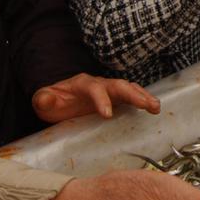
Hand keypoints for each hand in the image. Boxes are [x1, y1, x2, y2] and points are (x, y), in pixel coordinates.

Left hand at [32, 73, 158, 122]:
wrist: (58, 101)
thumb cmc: (52, 102)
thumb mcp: (43, 101)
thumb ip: (44, 100)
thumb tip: (45, 100)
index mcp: (81, 84)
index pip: (94, 88)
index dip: (101, 100)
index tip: (107, 115)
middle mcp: (99, 84)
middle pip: (118, 85)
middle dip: (133, 94)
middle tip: (146, 105)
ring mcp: (109, 90)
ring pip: (129, 88)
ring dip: (143, 96)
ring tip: (155, 107)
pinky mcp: (116, 99)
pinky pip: (132, 96)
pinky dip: (144, 99)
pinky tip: (154, 108)